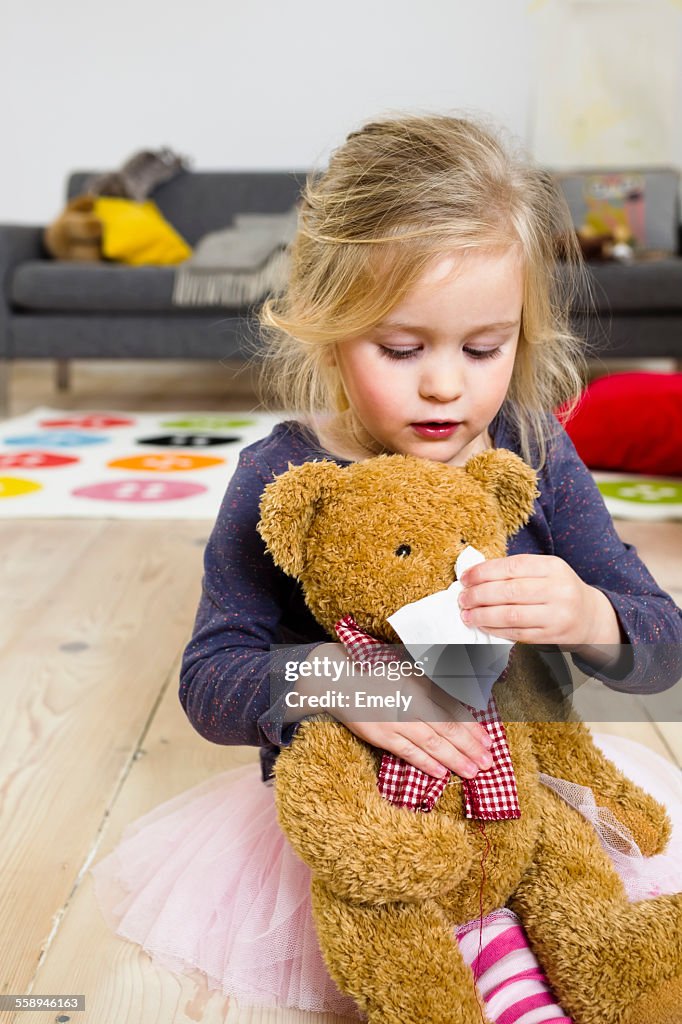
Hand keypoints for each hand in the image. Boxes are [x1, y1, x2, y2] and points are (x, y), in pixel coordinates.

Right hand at [296, 643, 494, 779]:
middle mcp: (411, 700)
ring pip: (431, 743)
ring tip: (472, 771)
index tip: (488, 741)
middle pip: (447, 728)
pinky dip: (425, 763)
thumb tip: (460, 695)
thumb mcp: (407, 667)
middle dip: (470, 747)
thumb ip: (431, 681)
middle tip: (488, 763)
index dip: (472, 727)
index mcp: (420, 682)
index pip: (452, 708)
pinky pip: (407, 752)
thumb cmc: (376, 671)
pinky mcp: (380, 734)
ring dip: (454, 759)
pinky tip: (441, 772)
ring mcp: (395, 719)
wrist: (339, 678)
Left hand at [458, 554, 623, 647]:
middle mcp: (558, 590)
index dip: (484, 572)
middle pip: (509, 591)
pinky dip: (495, 629)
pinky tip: (483, 625)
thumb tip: (475, 574)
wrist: (589, 616)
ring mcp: (557, 615)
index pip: (512, 566)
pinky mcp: (552, 635)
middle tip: (463, 598)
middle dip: (479, 595)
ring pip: (511, 615)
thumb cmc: (558, 589)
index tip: (465, 578)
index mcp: (553, 567)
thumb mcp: (545, 571)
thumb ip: (515, 570)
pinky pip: (518, 633)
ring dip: (483, 615)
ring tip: (467, 614)